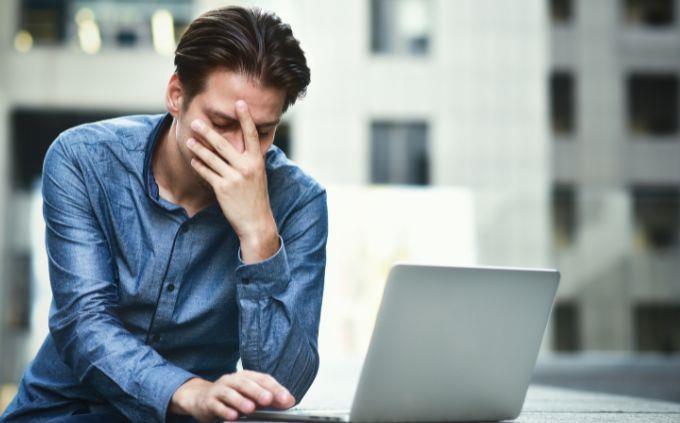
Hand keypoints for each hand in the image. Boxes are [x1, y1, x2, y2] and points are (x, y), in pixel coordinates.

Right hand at [169, 371, 295, 421]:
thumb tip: (289, 401)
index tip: (286, 399)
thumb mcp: (250, 396)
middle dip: (258, 391)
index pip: (263, 379)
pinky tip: (232, 416)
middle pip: (246, 383)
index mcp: (246, 376)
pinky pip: (216, 405)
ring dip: (241, 401)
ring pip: (230, 393)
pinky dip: (224, 410)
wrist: (202, 398)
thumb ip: (269, 398)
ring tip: (250, 409)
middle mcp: (233, 380)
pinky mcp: (208, 401)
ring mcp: (219, 389)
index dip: (276, 388)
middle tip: (268, 400)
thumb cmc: (231, 397)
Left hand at [187, 100, 278, 262]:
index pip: (251, 135)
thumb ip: (250, 159)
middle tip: (197, 121)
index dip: (245, 118)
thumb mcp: (259, 175)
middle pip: (223, 144)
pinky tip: (193, 159)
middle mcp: (246, 167)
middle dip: (208, 132)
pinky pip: (207, 173)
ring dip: (198, 148)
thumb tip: (244, 144)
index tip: (240, 103)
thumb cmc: (256, 196)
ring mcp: (234, 178)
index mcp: (257, 161)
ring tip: (189, 140)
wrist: (256, 221)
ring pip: (211, 158)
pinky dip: (199, 165)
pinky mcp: (223, 189)